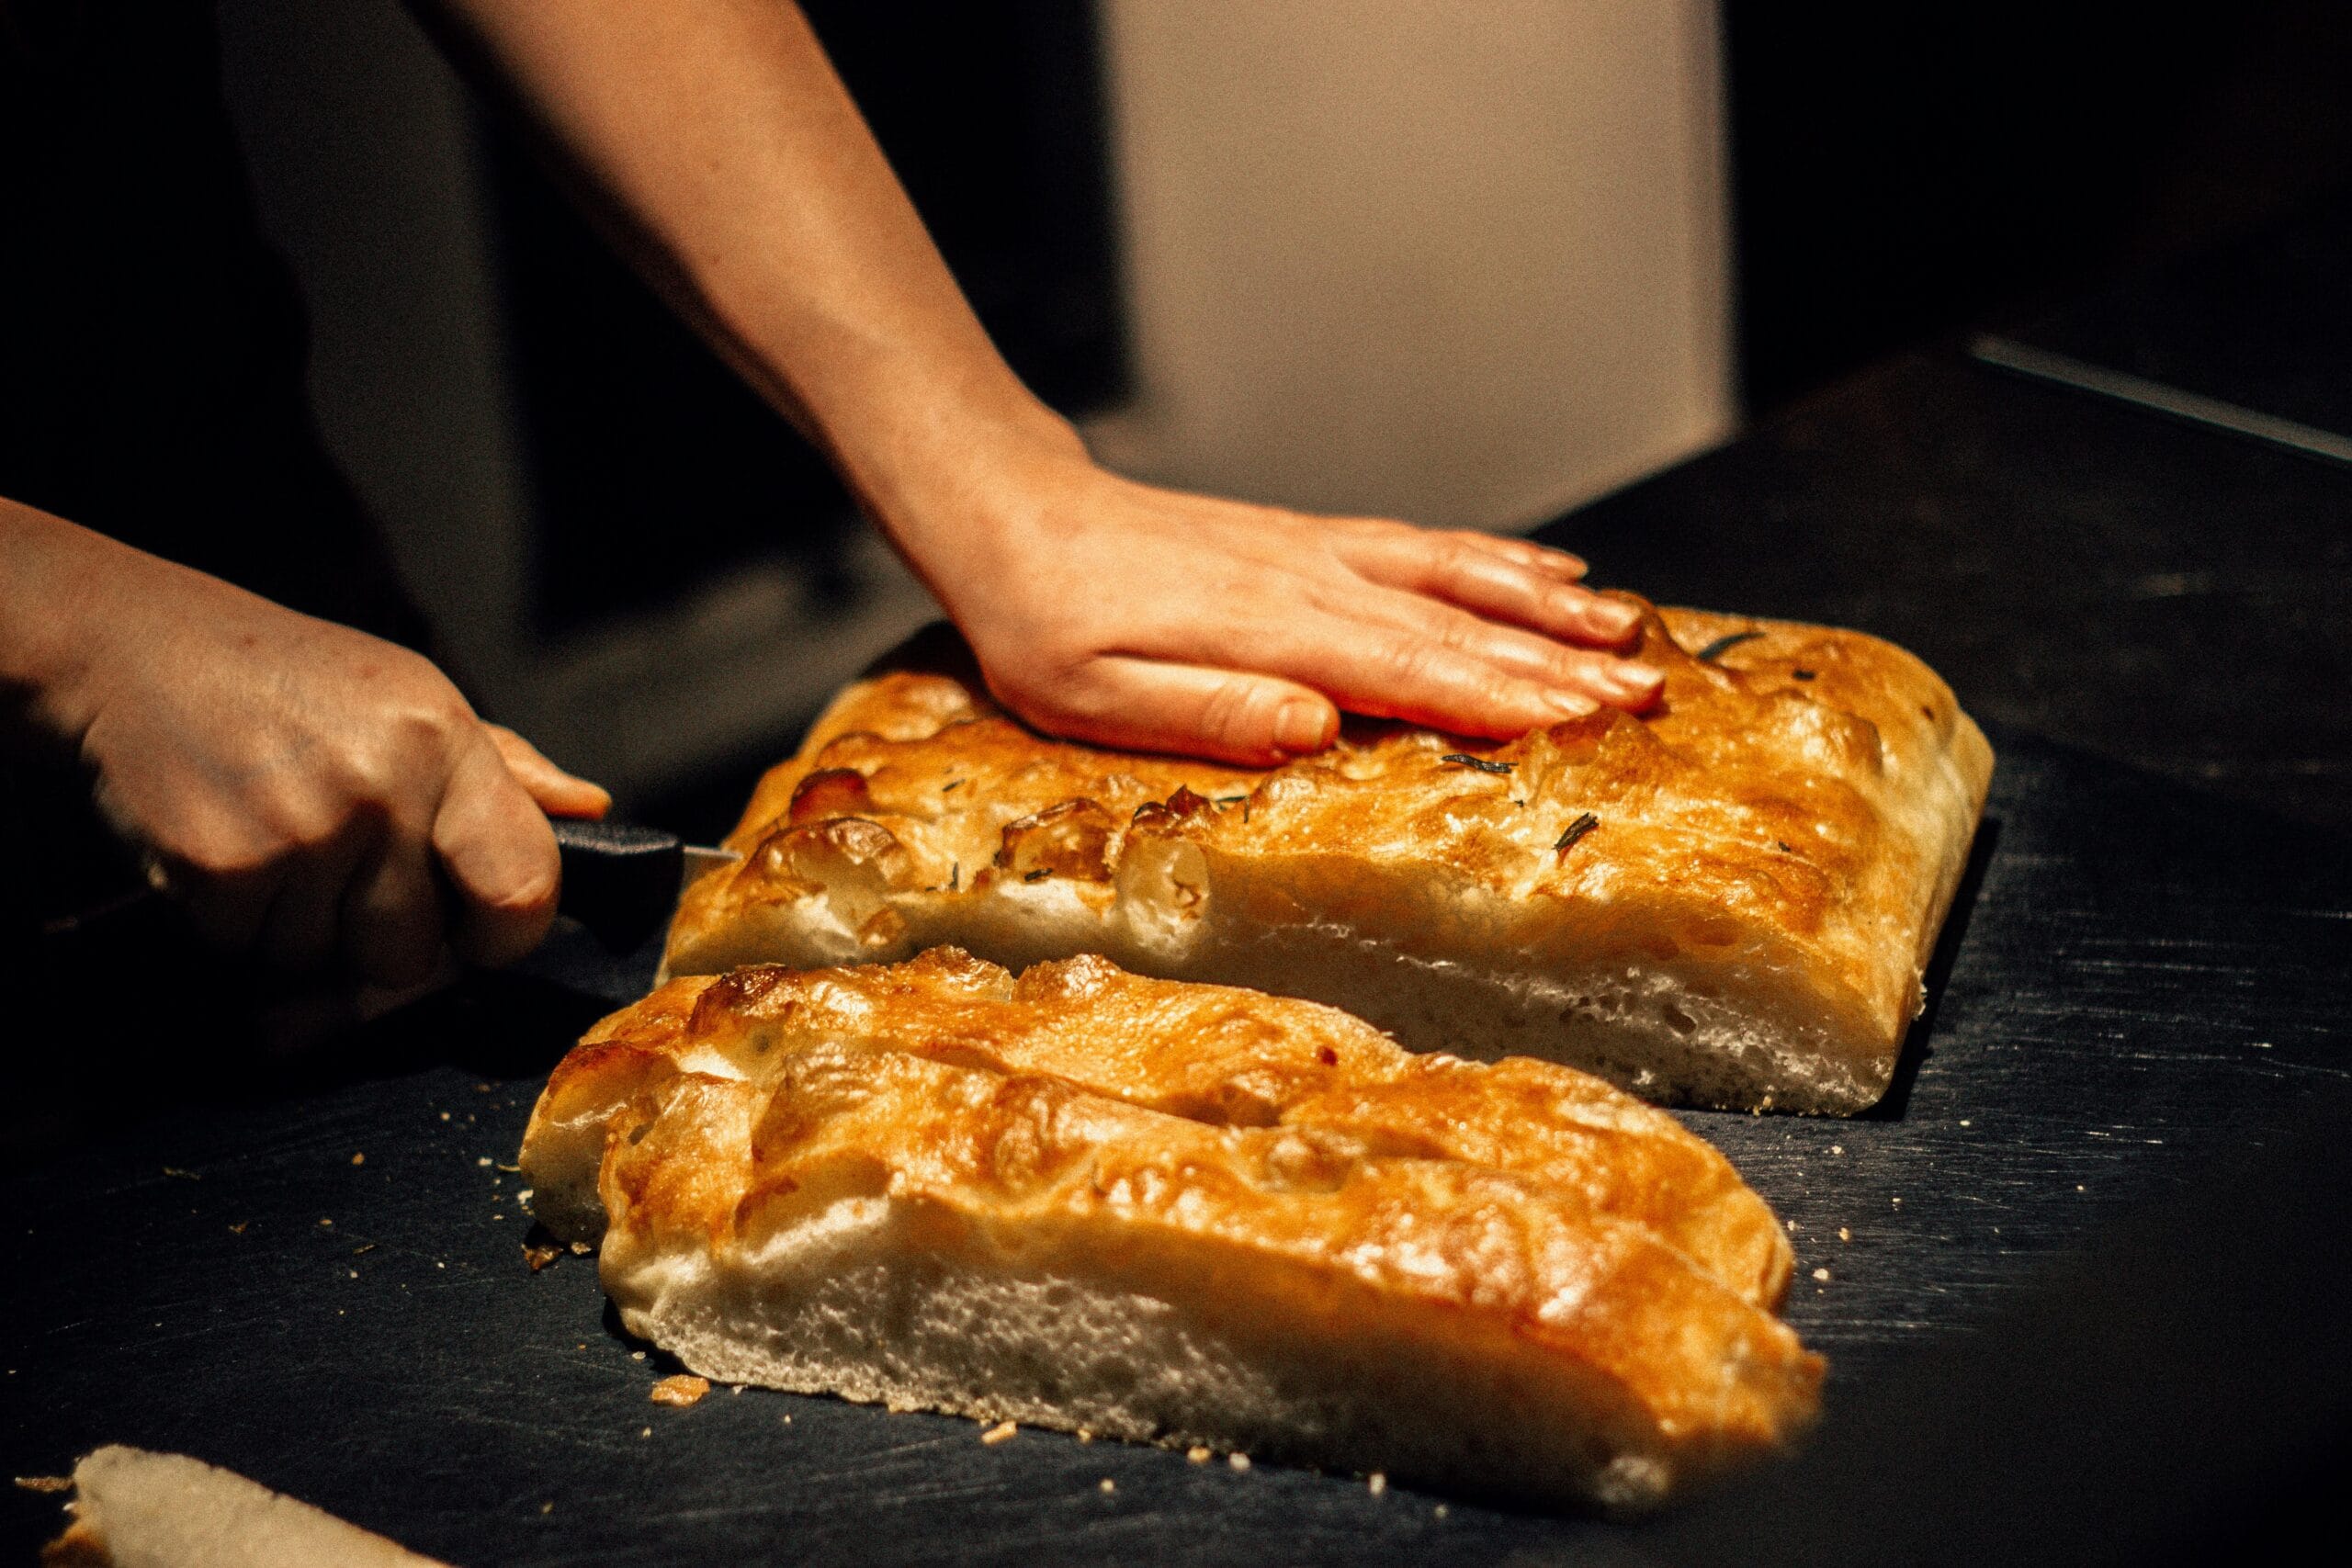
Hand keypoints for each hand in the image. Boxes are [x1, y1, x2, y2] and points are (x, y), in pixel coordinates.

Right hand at [20, 521, 607, 983]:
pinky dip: (235, 934)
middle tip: (342, 878)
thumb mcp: (410, 697)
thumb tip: (590, 812)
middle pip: (415, 958)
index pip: (523, 888)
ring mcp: (299, 832)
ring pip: (328, 970)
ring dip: (301, 942)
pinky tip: (227, 861)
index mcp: (445, 742)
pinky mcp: (218, 870)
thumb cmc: (289, 683)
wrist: (129, 651)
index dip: (504, 933)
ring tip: (280, 855)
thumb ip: (503, 770)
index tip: (477, 929)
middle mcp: (381, 788)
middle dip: (380, 943)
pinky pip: (251, 961)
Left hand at [895, 440, 1663, 765]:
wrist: (1012, 517)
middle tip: (1648, 693)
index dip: (1501, 698)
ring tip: (1632, 631)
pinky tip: (1547, 570)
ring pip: (1455, 577)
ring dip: (1546, 607)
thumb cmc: (1042, 622)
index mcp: (1266, 631)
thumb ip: (1206, 710)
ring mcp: (1317, 552)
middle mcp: (1310, 582)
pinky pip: (1422, 545)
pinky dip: (1494, 558)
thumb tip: (1315, 725)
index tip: (1585, 720)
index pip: (1408, 671)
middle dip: (1557, 663)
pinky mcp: (1310, 541)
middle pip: (1454, 626)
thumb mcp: (1092, 693)